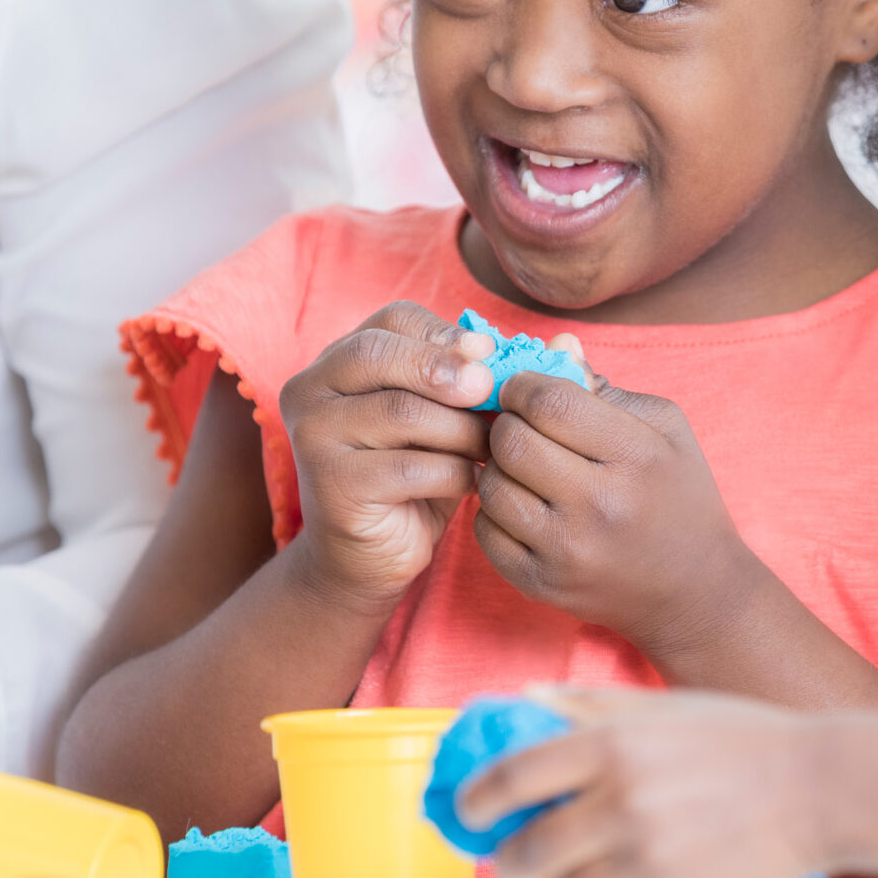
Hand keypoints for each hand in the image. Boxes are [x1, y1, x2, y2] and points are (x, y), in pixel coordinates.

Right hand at [278, 302, 495, 608]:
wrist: (371, 555)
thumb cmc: (416, 474)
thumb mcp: (445, 417)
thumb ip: (482, 378)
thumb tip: (567, 347)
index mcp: (336, 362)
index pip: (391, 322)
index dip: (445, 333)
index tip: (490, 353)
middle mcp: (310, 391)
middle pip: (381, 356)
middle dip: (447, 369)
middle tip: (492, 388)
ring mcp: (314, 438)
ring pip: (403, 412)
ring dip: (462, 429)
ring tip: (491, 448)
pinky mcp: (333, 486)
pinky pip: (409, 467)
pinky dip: (454, 472)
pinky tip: (474, 482)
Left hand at [461, 690, 833, 877]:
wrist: (819, 789)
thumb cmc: (739, 739)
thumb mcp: (662, 708)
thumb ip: (588, 707)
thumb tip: (523, 701)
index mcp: (609, 746)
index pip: (509, 780)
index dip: (474, 802)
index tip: (466, 813)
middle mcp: (619, 804)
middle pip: (524, 852)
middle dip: (508, 858)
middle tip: (511, 855)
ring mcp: (645, 860)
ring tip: (588, 861)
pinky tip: (647, 870)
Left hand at [473, 372, 764, 654]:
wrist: (694, 590)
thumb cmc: (679, 496)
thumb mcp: (664, 429)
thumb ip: (605, 387)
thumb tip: (554, 347)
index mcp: (636, 456)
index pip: (550, 403)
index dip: (524, 386)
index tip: (525, 389)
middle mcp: (599, 506)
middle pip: (511, 442)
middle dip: (506, 423)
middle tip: (521, 427)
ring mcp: (567, 551)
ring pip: (491, 485)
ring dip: (499, 468)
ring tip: (524, 467)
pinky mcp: (541, 584)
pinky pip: (484, 530)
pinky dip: (495, 511)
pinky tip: (524, 505)